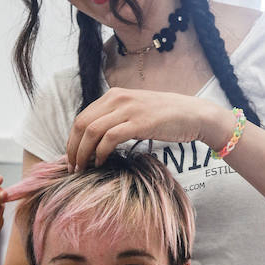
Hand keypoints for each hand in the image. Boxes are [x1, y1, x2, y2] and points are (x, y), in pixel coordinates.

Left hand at [66, 88, 216, 170]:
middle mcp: (118, 98)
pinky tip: (101, 163)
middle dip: (73, 148)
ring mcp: (128, 109)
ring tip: (83, 168)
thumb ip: (116, 118)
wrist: (193, 114)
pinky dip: (100, 153)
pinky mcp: (139, 123)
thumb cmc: (165, 117)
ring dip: (83, 153)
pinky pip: (110, 138)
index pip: (82, 117)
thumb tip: (96, 139)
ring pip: (92, 131)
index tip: (71, 158)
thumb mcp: (135, 111)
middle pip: (82, 124)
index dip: (72, 140)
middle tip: (73, 167)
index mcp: (114, 95)